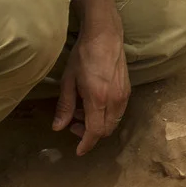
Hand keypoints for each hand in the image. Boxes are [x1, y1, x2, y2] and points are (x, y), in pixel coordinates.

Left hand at [56, 25, 131, 155]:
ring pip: (113, 123)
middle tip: (73, 125)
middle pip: (106, 130)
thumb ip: (64, 106)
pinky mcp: (127, 91)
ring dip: (98, 124)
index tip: (78, 150)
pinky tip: (93, 104)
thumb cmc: (83, 55)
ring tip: (81, 112)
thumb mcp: (68, 80)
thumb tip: (58, 127)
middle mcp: (114, 101)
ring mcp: (124, 96)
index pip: (95, 131)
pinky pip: (118, 113)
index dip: (86, 144)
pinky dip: (105, 116)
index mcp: (98, 99)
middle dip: (90, 134)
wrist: (105, 35)